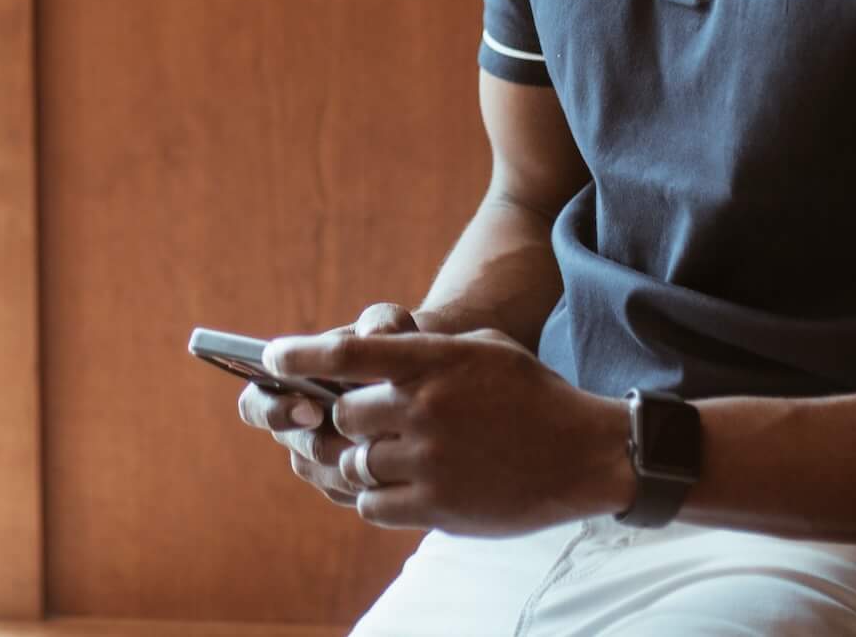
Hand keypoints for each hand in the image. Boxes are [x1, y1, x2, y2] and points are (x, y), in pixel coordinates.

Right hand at [234, 302, 416, 506]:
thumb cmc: (393, 342)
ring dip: (345, 461)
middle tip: (346, 435)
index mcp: (286, 385)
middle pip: (288, 444)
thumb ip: (380, 322)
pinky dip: (366, 478)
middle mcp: (296, 424)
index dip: (274, 410)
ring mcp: (319, 457)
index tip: (310, 406)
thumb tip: (374, 335)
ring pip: (319, 471)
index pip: (254, 405)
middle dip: (312, 439)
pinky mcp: (345, 482)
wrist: (424, 375)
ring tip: (381, 447)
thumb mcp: (390, 324)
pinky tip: (395, 465)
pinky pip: (346, 490)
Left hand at [266, 327, 632, 535]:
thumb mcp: (481, 348)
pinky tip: (393, 485)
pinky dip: (372, 496)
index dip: (299, 354)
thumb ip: (422, 352)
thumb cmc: (529, 393)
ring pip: (355, 463)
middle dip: (342, 419)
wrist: (584, 454)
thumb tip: (361, 358)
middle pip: (343, 415)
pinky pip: (373, 505)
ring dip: (359, 460)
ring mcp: (431, 461)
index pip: (347, 353)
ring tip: (381, 455)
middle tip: (354, 422)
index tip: (271, 357)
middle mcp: (426, 410)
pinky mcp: (439, 507)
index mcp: (434, 363)